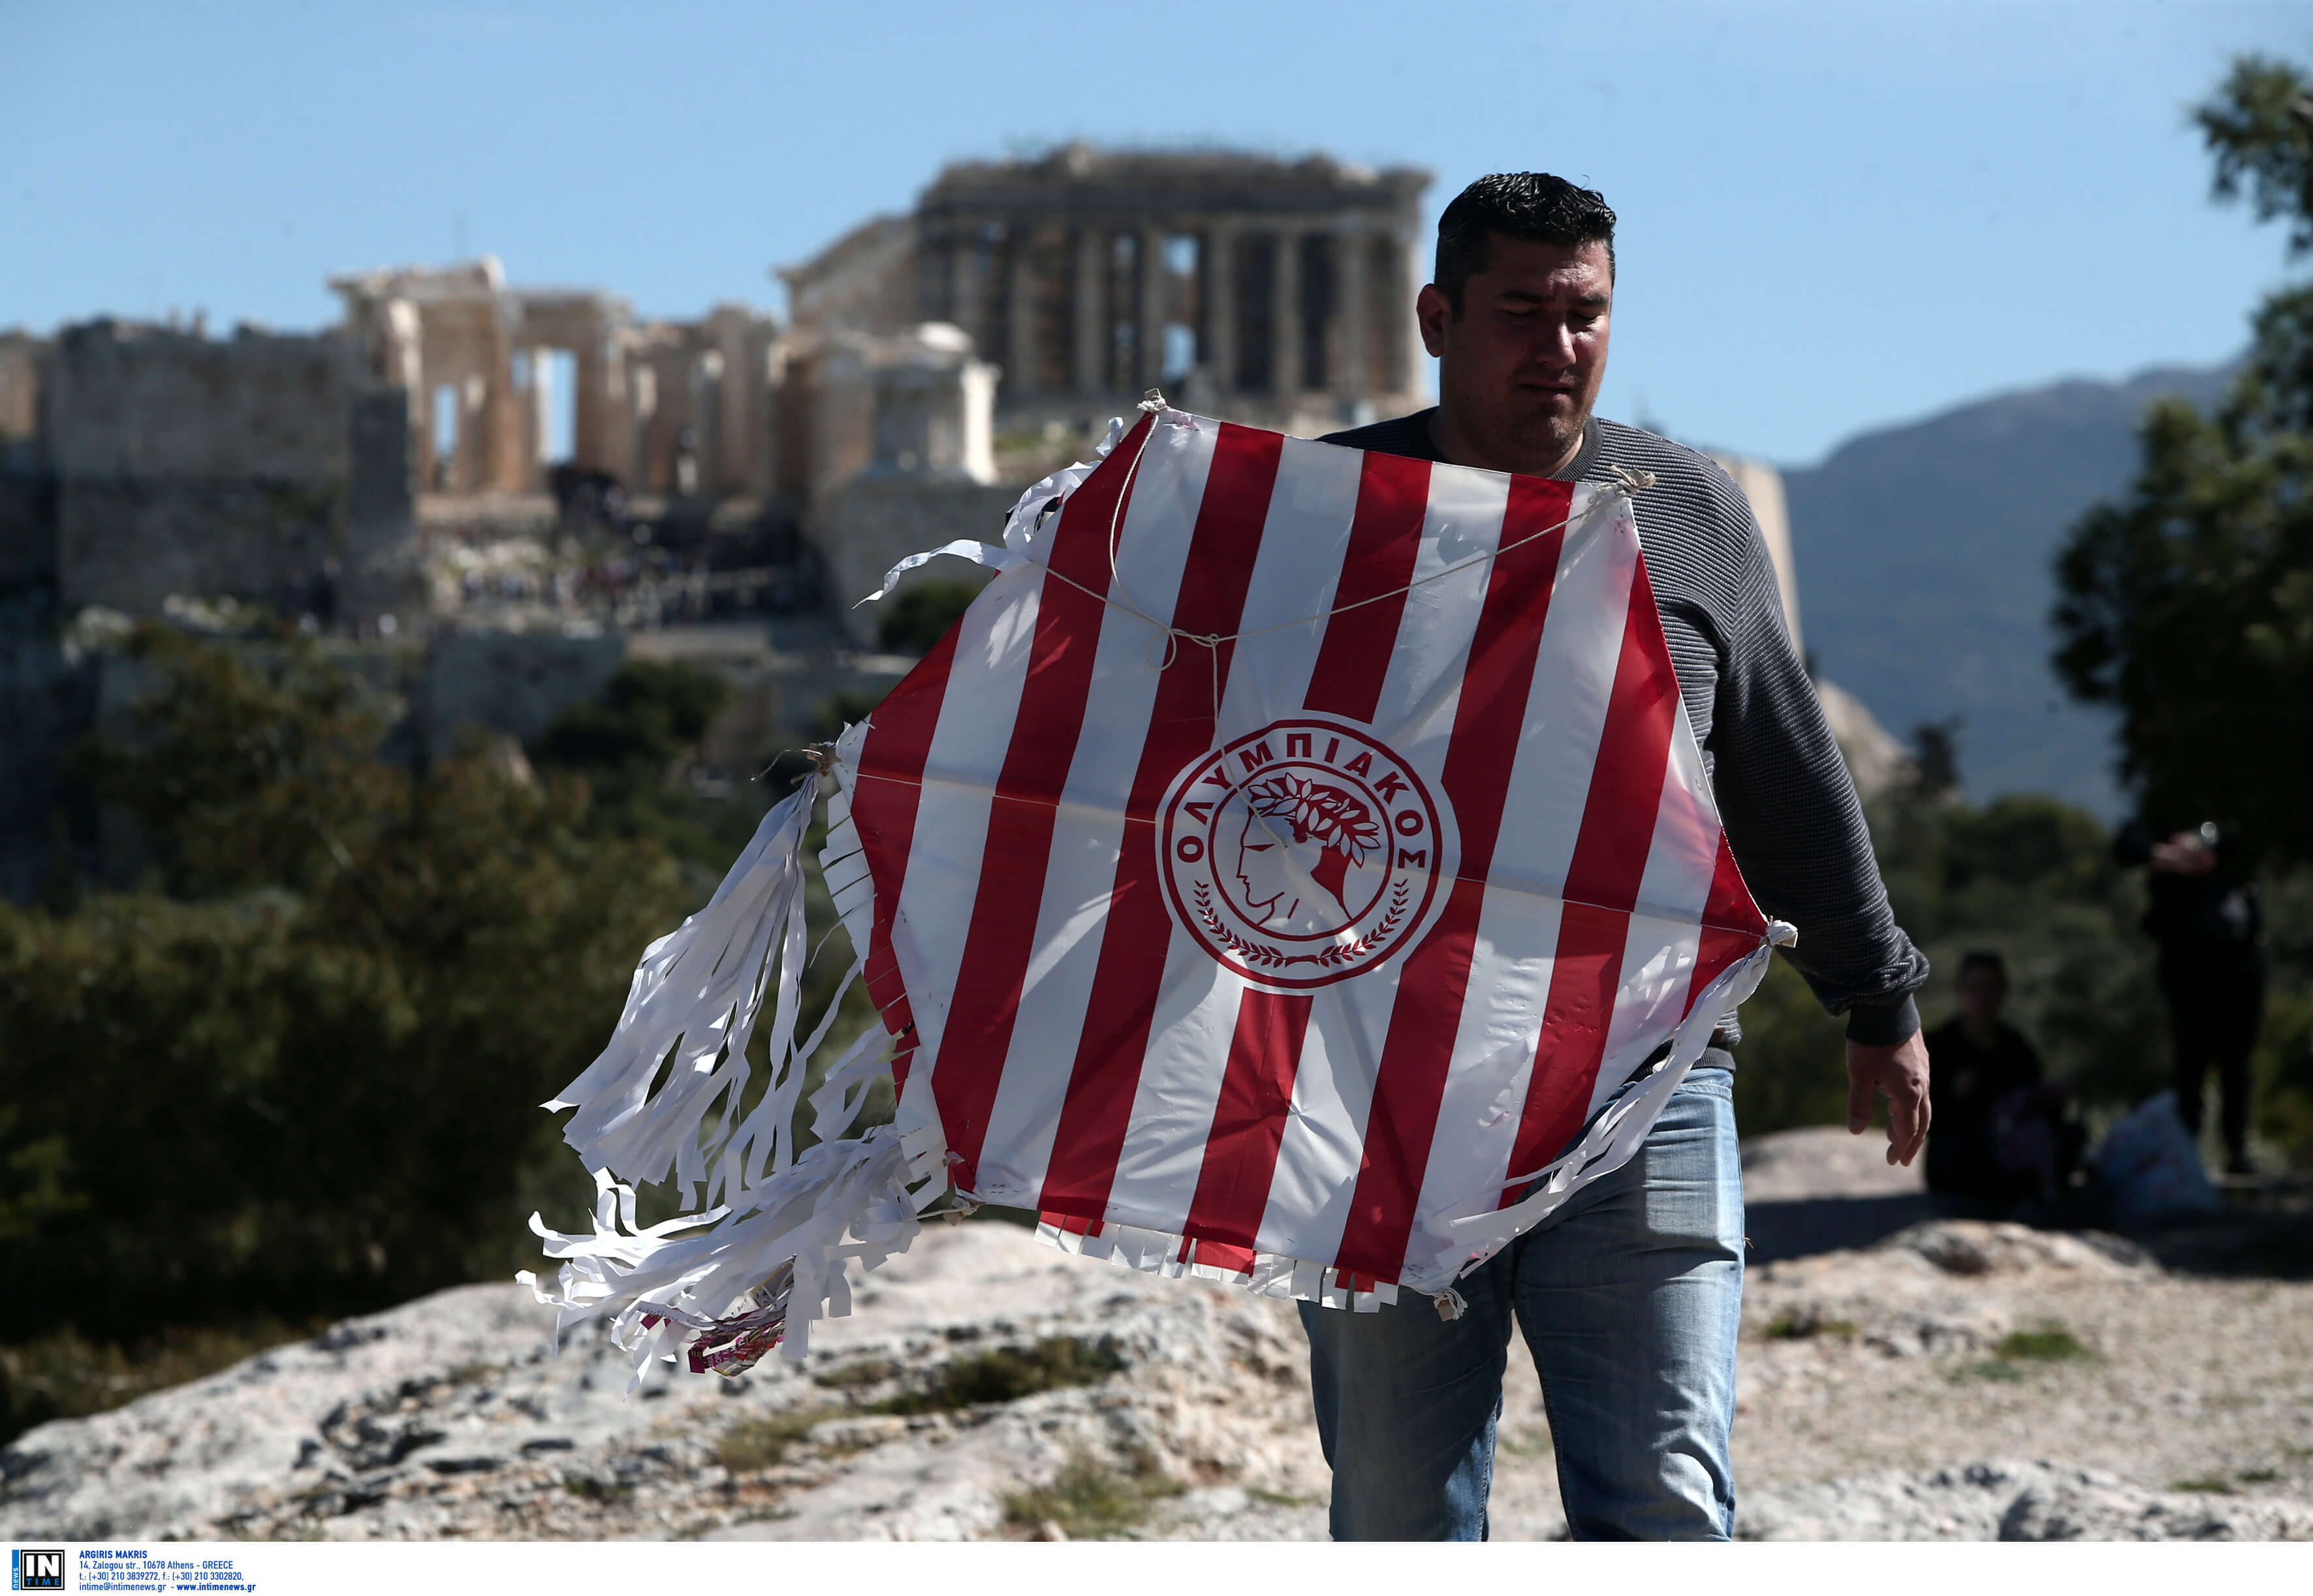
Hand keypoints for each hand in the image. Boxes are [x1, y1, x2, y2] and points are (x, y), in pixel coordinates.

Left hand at [1847, 1031, 1930, 1166]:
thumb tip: (1855, 1131)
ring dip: (1912, 1123)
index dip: (1901, 1147)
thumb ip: (1859, 1104)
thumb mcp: (1859, 1075)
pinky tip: (1900, 1103)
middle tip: (1901, 1158)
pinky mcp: (1921, 1060)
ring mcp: (1924, 1072)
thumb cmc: (1870, 1043)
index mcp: (1908, 1093)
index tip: (1894, 1161)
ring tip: (1896, 1135)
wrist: (1887, 1007)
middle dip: (1911, 1142)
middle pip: (1922, 1122)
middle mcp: (1922, 1085)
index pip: (1908, 1130)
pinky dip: (1913, 1105)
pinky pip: (1921, 1091)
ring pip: (1923, 1106)